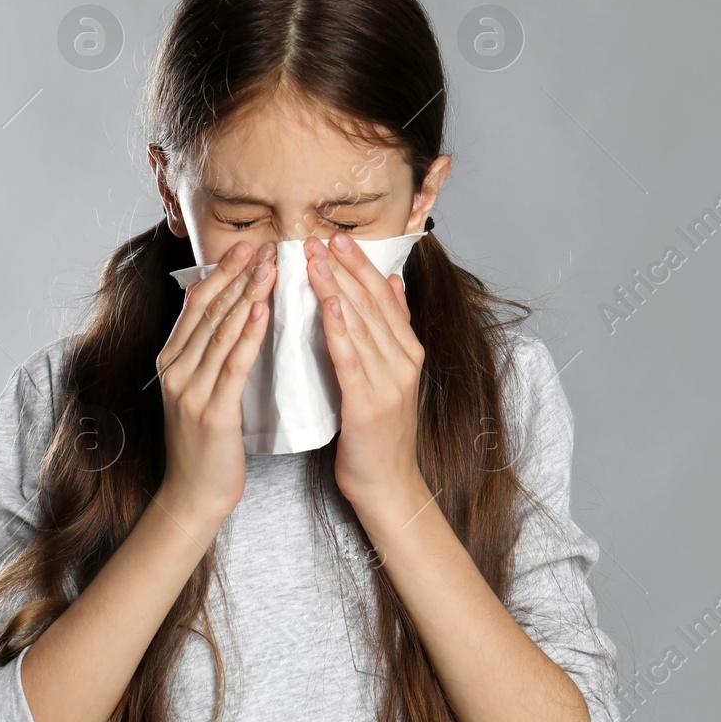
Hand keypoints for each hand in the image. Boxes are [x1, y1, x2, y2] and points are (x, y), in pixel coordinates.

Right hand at [153, 240, 276, 526]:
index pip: (197, 304)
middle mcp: (176, 370)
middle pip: (209, 310)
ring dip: (248, 294)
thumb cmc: (206, 445)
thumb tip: (227, 313)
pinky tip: (263, 312)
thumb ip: (209, 354)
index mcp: (172, 361)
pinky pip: (232, 366)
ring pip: (221, 331)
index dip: (222, 272)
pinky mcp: (211, 413)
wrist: (193, 496)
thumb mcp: (200, 390)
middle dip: (239, 274)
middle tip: (266, 245)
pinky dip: (248, 336)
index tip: (247, 246)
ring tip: (271, 266)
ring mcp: (190, 391)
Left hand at [304, 233, 428, 514]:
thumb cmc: (378, 432)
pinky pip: (352, 358)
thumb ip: (392, 328)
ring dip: (335, 287)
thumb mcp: (390, 374)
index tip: (335, 237)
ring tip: (313, 259)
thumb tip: (394, 281)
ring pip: (360, 323)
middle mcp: (403, 360)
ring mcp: (390, 381)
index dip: (359, 263)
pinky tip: (327, 305)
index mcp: (407, 350)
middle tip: (317, 236)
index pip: (382, 295)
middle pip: (371, 302)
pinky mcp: (370, 403)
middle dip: (343, 266)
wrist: (387, 484)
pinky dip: (339, 328)